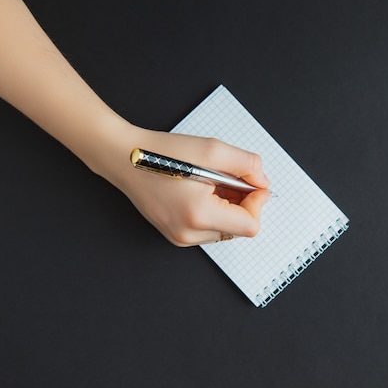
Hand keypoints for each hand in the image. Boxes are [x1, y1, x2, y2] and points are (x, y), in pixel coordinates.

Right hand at [88, 122, 271, 245]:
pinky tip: (201, 192)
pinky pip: (208, 229)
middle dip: (243, 203)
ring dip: (228, 208)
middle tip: (229, 178)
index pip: (250, 226)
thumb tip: (263, 182)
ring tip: (212, 183)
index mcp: (198, 215)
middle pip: (238, 229)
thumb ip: (247, 165)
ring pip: (225, 230)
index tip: (253, 184)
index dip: (258, 203)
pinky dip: (213, 212)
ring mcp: (180, 238)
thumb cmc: (161, 153)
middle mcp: (188, 234)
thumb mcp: (212, 149)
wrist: (124, 158)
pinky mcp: (175, 235)